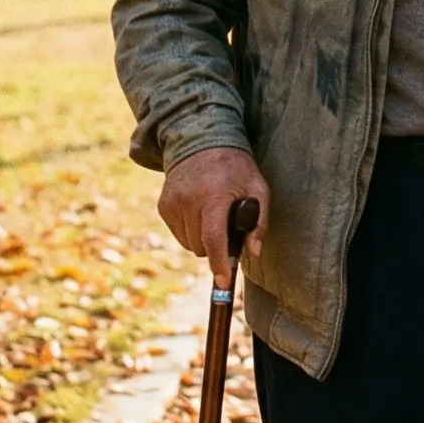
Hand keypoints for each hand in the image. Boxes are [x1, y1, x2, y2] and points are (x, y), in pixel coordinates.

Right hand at [158, 147, 268, 286]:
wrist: (202, 142)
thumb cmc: (236, 167)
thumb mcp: (258, 187)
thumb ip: (259, 221)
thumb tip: (253, 252)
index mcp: (214, 196)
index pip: (213, 237)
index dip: (219, 262)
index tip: (223, 281)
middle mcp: (189, 200)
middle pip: (201, 246)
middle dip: (216, 247)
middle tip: (227, 228)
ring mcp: (173, 203)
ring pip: (188, 243)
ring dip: (203, 240)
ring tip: (214, 216)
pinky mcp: (163, 205)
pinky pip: (178, 233)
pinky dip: (190, 231)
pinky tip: (200, 212)